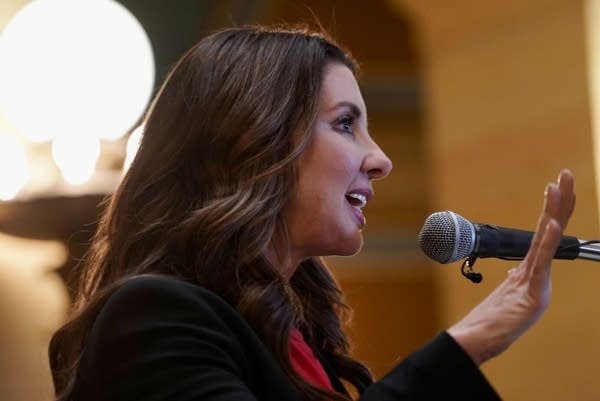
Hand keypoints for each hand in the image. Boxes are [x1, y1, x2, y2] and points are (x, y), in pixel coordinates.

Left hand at [447, 169, 575, 364]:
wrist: (484, 339)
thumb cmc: (496, 319)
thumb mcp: (508, 293)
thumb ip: (516, 279)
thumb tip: (515, 270)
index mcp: (531, 268)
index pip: (543, 232)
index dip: (551, 208)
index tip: (554, 185)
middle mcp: (538, 271)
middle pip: (551, 229)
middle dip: (559, 200)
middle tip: (566, 173)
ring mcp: (537, 281)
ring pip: (547, 240)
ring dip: (553, 211)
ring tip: (560, 187)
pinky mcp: (533, 293)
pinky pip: (540, 263)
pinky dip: (546, 242)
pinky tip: (551, 224)